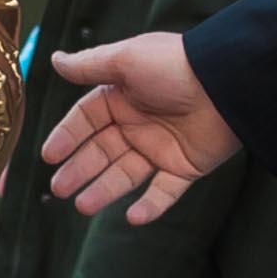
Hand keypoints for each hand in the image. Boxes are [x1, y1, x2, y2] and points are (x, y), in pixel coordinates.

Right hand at [42, 35, 240, 223]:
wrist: (227, 82)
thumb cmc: (174, 65)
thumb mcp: (125, 59)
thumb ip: (88, 66)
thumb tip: (54, 60)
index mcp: (122, 97)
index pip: (85, 120)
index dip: (66, 137)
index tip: (49, 156)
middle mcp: (138, 123)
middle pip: (101, 152)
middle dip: (79, 171)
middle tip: (59, 188)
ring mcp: (160, 147)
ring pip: (125, 175)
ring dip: (104, 191)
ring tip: (84, 206)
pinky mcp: (185, 167)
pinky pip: (164, 192)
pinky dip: (150, 206)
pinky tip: (132, 217)